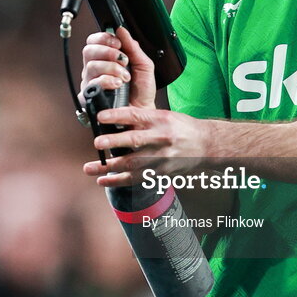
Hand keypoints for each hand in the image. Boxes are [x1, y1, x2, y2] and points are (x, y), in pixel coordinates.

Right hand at [80, 26, 156, 108]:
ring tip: (124, 76)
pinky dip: (107, 81)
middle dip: (108, 52)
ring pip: (91, 66)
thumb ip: (132, 47)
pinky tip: (117, 84)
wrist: (143, 111)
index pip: (94, 41)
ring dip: (112, 68)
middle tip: (122, 59)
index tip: (118, 44)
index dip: (103, 38)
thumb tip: (122, 30)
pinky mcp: (89, 96)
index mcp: (106, 58)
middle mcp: (96, 69)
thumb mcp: (143, 64)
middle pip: (89, 51)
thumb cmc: (142, 91)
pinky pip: (92, 84)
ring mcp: (91, 82)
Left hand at [83, 106, 209, 185]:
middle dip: (114, 142)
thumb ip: (143, 119)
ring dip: (109, 167)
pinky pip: (137, 178)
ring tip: (89, 168)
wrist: (207, 145)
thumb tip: (114, 122)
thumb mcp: (165, 116)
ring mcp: (162, 157)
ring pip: (133, 163)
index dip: (116, 115)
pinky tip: (103, 181)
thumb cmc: (182, 128)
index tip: (100, 116)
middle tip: (97, 143)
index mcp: (160, 119)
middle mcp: (161, 137)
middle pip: (134, 140)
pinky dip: (118, 181)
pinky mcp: (161, 172)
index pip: (135, 115)